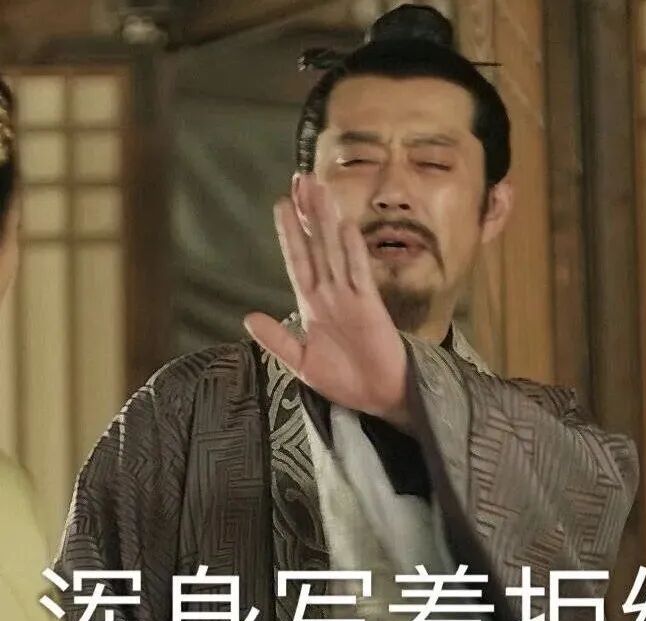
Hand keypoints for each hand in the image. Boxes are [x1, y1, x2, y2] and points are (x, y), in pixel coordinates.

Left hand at [244, 174, 408, 428]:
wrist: (378, 398)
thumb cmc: (345, 380)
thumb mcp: (303, 363)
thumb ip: (278, 340)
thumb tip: (248, 317)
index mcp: (312, 305)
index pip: (298, 260)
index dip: (290, 233)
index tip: (282, 204)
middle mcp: (330, 294)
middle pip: (316, 245)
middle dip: (309, 213)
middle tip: (302, 178)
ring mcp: (350, 298)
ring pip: (335, 251)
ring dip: (327, 221)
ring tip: (319, 189)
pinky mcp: (369, 307)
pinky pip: (358, 274)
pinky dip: (351, 251)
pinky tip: (344, 227)